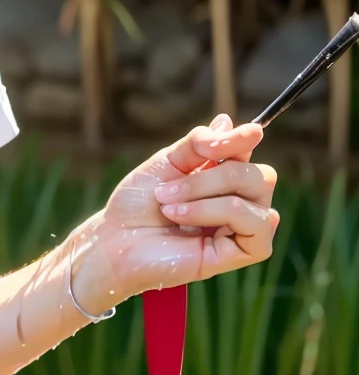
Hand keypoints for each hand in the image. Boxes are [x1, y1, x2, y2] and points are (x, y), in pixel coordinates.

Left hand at [73, 114, 278, 312]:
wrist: (113, 240)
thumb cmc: (137, 204)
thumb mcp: (166, 162)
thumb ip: (199, 143)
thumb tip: (228, 121)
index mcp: (224, 179)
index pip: (250, 153)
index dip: (241, 140)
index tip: (214, 143)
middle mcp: (240, 203)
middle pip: (260, 174)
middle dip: (213, 175)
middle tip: (166, 189)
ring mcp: (241, 229)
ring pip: (258, 194)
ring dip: (207, 193)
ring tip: (168, 206)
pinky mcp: (239, 253)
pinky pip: (257, 224)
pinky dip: (218, 213)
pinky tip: (183, 220)